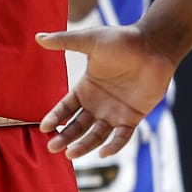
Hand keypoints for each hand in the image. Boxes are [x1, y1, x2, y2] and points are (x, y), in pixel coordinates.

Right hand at [34, 24, 175, 157]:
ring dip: (84, 145)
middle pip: (77, 126)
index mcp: (86, 88)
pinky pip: (122, 136)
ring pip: (96, 135)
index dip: (54, 118)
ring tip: (72, 154)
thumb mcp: (90, 41)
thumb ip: (64, 41)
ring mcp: (115, 112)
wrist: (154, 45)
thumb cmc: (122, 40)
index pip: (65, 108)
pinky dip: (113, 146)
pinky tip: (103, 153)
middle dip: (64, 137)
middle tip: (52, 147)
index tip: (43, 127)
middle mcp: (98, 104)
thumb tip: (38, 37)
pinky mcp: (133, 117)